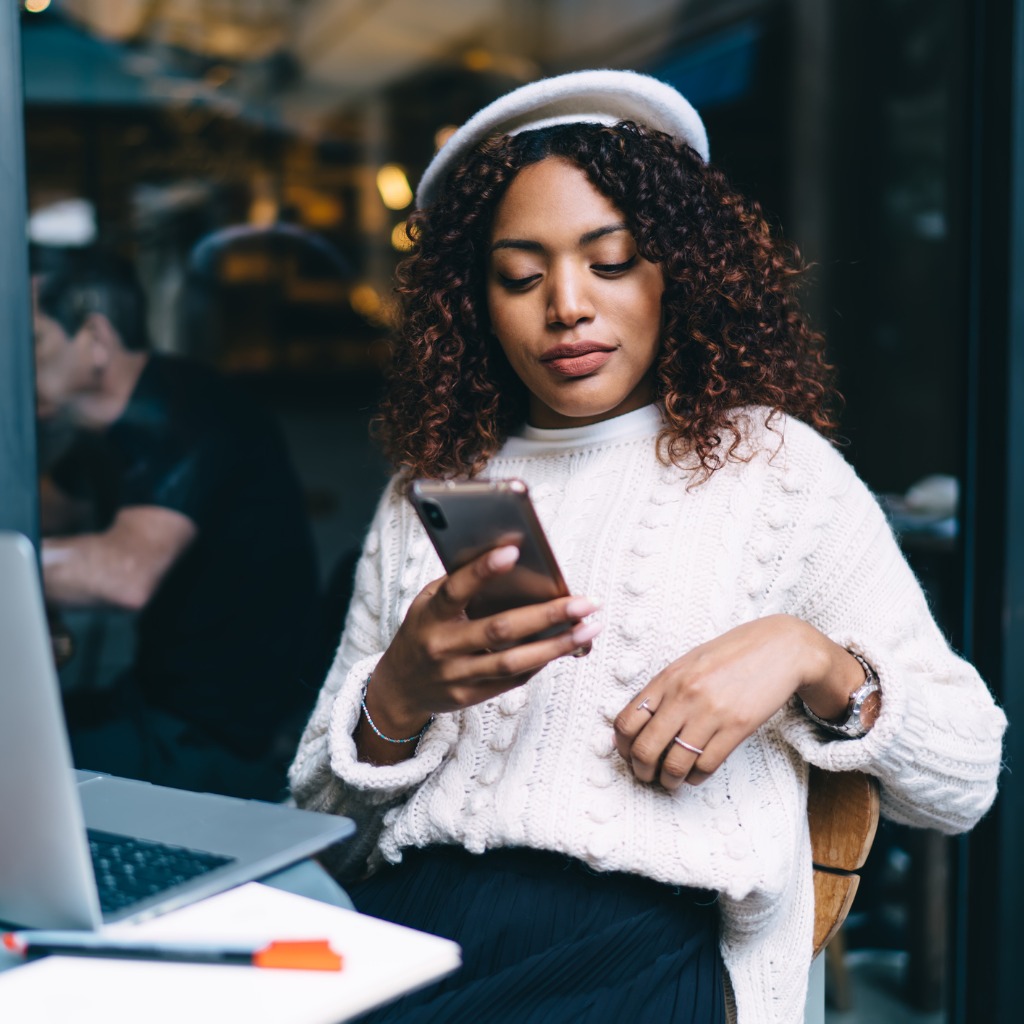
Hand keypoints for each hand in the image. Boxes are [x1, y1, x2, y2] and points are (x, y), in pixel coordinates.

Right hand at [365, 544, 601, 742]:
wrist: (398, 688)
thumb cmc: (424, 631)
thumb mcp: (428, 604)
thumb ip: (461, 586)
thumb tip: (513, 564)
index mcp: (430, 614)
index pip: (456, 589)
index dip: (482, 570)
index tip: (513, 551)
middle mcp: (442, 646)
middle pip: (500, 630)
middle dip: (547, 615)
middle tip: (585, 602)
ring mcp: (456, 676)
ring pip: (514, 662)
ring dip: (556, 645)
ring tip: (589, 629)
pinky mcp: (469, 697)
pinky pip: (513, 680)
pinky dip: (541, 662)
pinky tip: (565, 647)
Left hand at [613, 615, 863, 790]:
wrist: (779, 648)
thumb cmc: (731, 654)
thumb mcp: (688, 662)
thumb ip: (663, 690)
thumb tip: (636, 723)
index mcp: (667, 678)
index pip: (627, 721)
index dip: (622, 746)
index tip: (627, 754)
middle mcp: (684, 696)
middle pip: (646, 749)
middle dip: (641, 770)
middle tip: (645, 775)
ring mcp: (711, 713)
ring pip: (675, 764)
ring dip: (668, 780)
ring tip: (669, 780)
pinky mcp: (737, 728)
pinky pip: (706, 766)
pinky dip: (695, 777)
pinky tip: (693, 775)